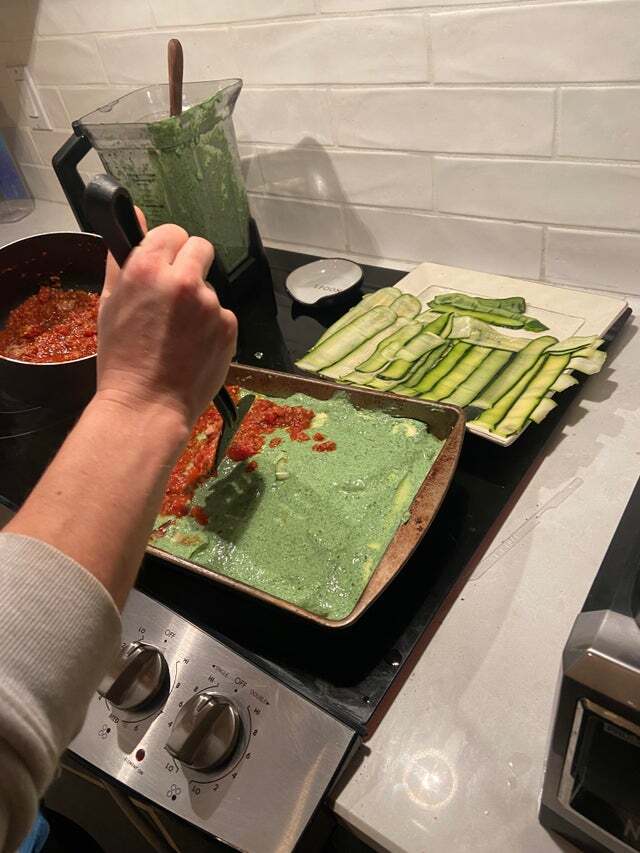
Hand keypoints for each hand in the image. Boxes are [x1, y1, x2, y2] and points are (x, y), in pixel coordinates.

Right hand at [96, 212, 236, 429]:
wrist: (148, 405)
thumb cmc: (122, 359)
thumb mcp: (110, 303)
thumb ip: (121, 255)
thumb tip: (132, 214)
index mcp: (147, 268)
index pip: (172, 232)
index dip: (167, 248)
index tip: (163, 263)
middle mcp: (183, 280)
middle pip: (200, 247)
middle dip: (190, 263)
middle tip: (175, 293)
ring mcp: (211, 304)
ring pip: (210, 286)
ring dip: (199, 301)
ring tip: (178, 333)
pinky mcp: (229, 326)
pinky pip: (222, 314)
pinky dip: (212, 326)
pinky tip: (193, 346)